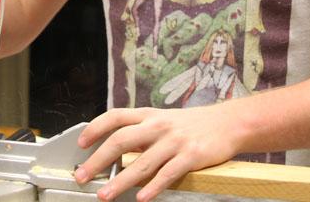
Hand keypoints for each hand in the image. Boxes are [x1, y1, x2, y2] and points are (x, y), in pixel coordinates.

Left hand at [73, 104, 240, 200]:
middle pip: (121, 140)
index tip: (81, 143)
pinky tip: (142, 198)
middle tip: (83, 176)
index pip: (115, 116)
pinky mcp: (191, 155)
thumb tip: (116, 150)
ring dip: (120, 181)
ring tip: (106, 195)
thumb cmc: (193, 125)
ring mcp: (174, 140)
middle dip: (98, 160)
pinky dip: (153, 187)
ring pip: (142, 162)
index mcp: (149, 115)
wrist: (229, 123)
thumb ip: (142, 133)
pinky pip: (168, 173)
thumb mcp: (164, 121)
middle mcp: (158, 125)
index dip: (95, 128)